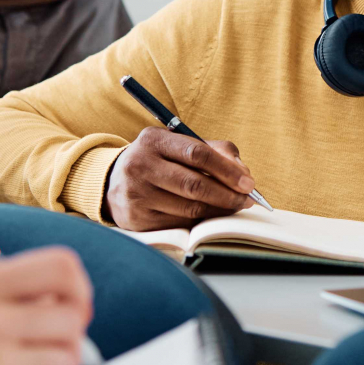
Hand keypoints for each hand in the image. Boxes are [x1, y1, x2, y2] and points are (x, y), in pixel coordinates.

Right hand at [104, 128, 255, 231]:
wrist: (114, 180)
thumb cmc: (160, 159)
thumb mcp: (180, 144)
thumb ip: (216, 151)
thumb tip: (243, 172)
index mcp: (153, 140)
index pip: (198, 154)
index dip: (227, 170)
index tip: (249, 183)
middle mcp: (140, 165)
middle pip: (194, 184)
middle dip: (227, 194)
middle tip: (247, 200)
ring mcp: (136, 194)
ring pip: (189, 208)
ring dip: (219, 210)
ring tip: (235, 207)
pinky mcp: (136, 218)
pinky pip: (179, 224)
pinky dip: (201, 222)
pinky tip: (212, 216)